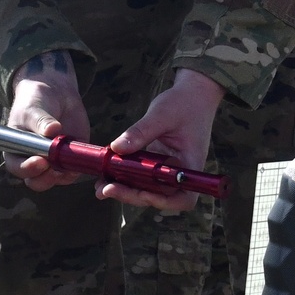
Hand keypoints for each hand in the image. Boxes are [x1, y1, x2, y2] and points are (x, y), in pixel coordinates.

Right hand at [2, 50, 90, 190]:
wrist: (54, 93)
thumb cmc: (35, 100)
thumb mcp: (34, 108)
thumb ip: (41, 121)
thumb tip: (52, 130)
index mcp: (17, 150)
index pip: (17, 166)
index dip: (27, 169)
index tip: (40, 161)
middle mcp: (33, 160)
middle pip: (36, 181)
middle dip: (45, 179)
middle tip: (53, 169)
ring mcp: (52, 161)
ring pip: (56, 179)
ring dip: (64, 176)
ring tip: (71, 163)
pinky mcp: (70, 158)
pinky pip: (74, 170)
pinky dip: (79, 168)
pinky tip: (83, 160)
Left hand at [96, 68, 225, 211]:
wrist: (193, 93)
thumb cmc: (184, 103)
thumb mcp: (161, 114)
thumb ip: (140, 132)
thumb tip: (117, 148)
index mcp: (191, 165)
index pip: (184, 198)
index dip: (163, 201)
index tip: (141, 193)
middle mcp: (181, 172)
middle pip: (159, 196)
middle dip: (133, 196)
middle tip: (107, 189)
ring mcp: (168, 169)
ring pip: (148, 188)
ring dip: (125, 190)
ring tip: (100, 187)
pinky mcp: (157, 162)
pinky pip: (142, 175)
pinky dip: (125, 177)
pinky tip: (105, 176)